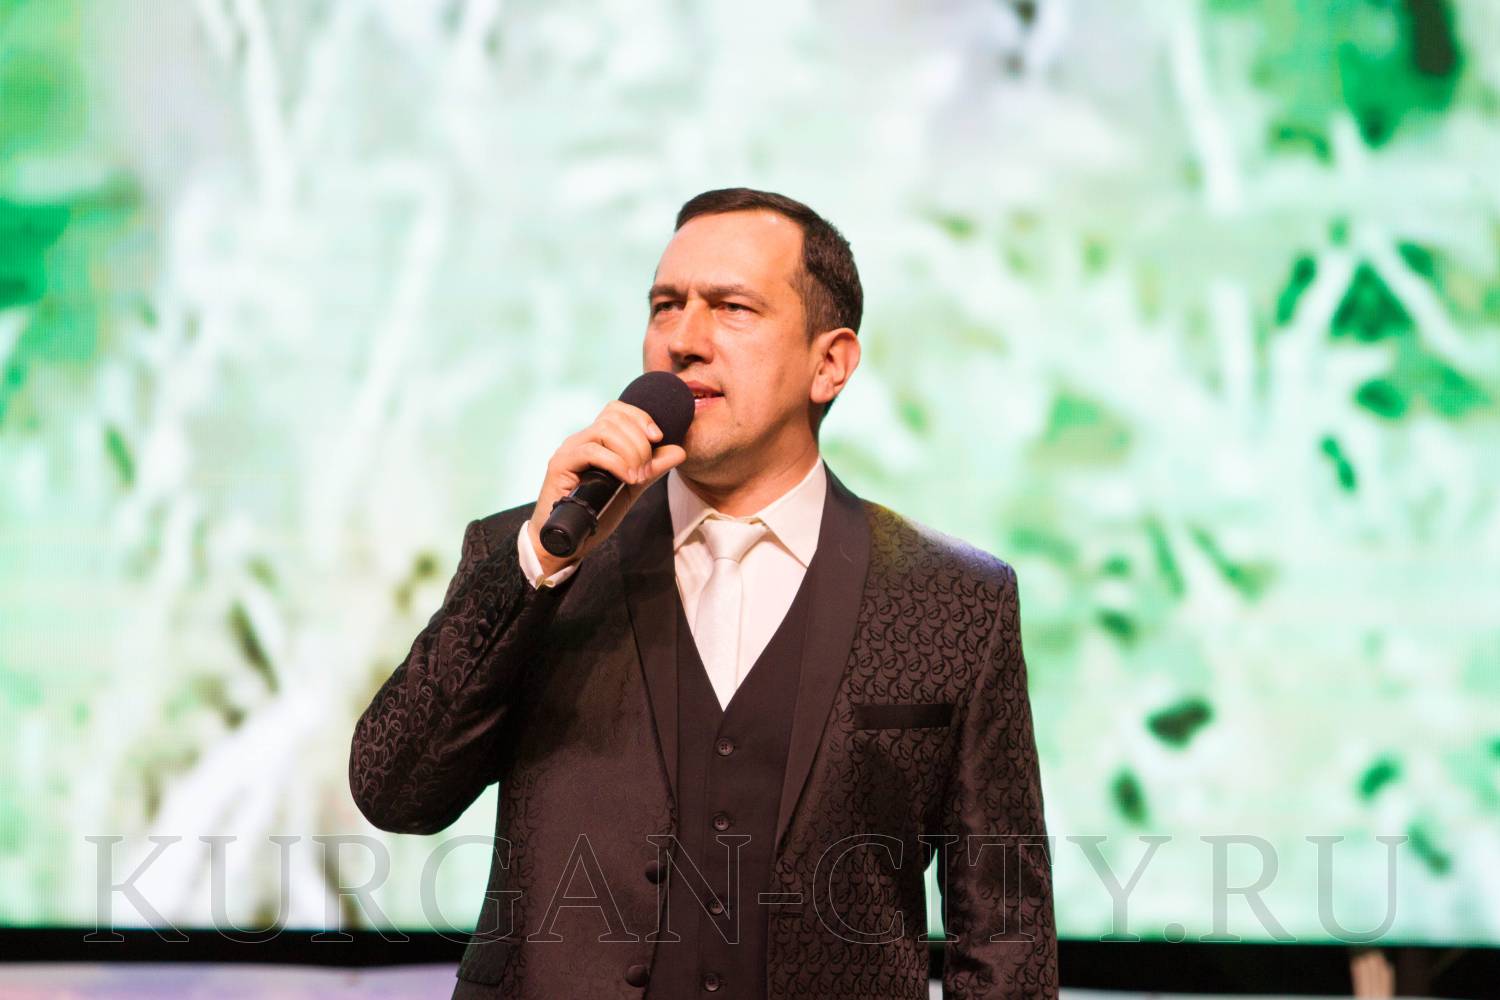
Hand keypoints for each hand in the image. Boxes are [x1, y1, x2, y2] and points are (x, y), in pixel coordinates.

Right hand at [528, 400, 687, 576]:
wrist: (569, 541)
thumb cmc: (596, 513)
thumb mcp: (632, 487)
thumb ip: (653, 468)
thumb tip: (680, 451)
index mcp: (596, 440)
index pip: (617, 410)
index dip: (640, 417)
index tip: (658, 437)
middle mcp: (581, 440)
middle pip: (613, 417)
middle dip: (639, 441)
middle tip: (647, 470)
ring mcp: (569, 450)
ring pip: (604, 430)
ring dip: (630, 452)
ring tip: (638, 476)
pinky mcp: (560, 465)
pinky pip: (591, 451)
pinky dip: (616, 463)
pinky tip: (627, 479)